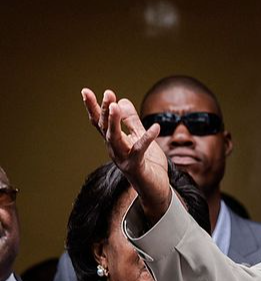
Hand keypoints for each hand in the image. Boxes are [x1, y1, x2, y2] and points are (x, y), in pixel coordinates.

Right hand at [81, 88, 171, 221]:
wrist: (156, 190)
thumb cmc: (148, 164)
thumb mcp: (140, 137)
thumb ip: (132, 121)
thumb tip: (122, 101)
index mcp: (115, 142)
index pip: (101, 122)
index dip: (93, 107)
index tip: (84, 90)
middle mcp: (115, 150)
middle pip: (105, 128)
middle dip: (105, 110)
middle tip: (108, 93)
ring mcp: (123, 159)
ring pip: (114, 138)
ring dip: (114, 122)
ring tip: (116, 105)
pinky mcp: (136, 167)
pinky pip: (140, 150)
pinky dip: (147, 138)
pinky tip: (156, 127)